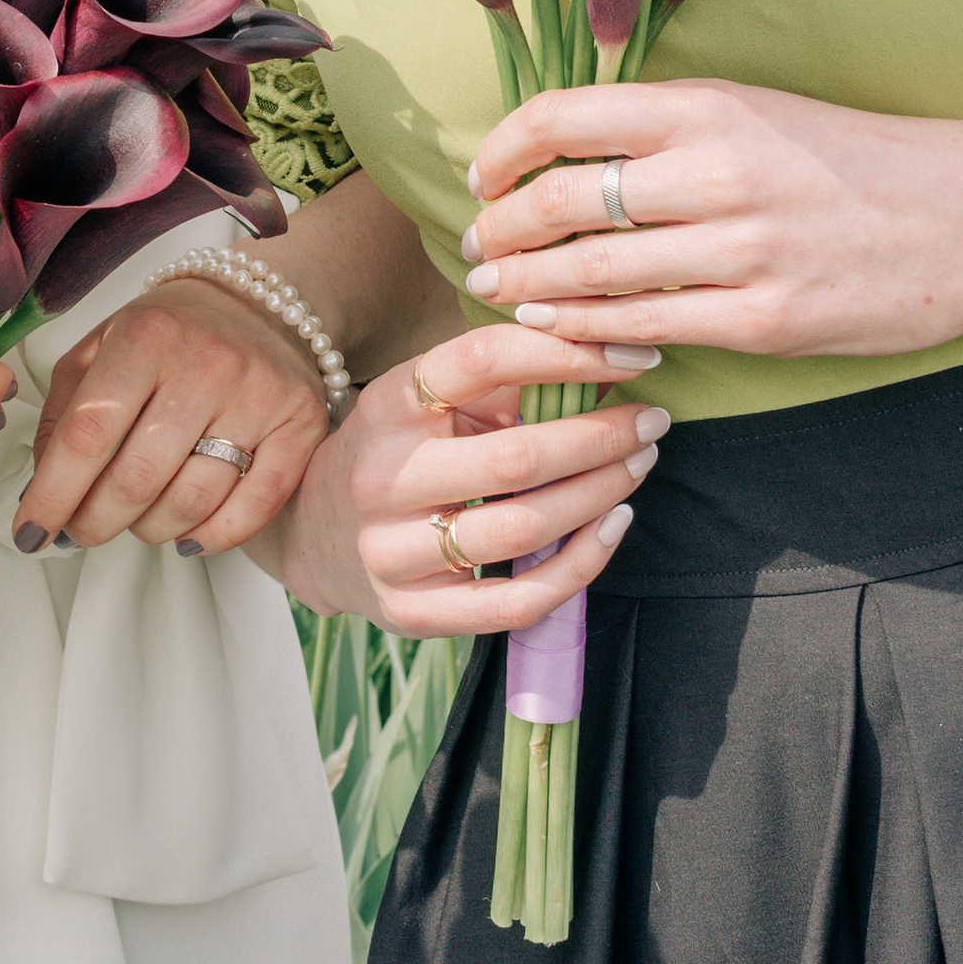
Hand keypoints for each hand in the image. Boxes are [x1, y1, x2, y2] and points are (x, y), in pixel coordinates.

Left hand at [14, 279, 329, 558]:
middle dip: (95, 522)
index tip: (31, 531)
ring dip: (150, 530)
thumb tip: (41, 492)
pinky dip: (212, 536)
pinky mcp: (300, 425)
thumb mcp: (98, 349)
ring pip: (192, 501)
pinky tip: (187, 535)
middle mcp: (206, 364)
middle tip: (81, 532)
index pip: (87, 436)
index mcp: (145, 337)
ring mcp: (259, 395)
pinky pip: (253, 507)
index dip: (53, 496)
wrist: (257, 303)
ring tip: (135, 522)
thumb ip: (62, 414)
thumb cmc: (167, 334)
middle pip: (137, 478)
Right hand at [274, 323, 666, 636]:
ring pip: (523, 528)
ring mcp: (390, 552)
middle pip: (517, 457)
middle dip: (603, 437)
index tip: (633, 355)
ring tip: (636, 466)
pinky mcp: (410, 612)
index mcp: (387, 406)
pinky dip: (580, 565)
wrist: (312, 534)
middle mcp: (381, 478)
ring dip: (600, 494)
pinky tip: (610, 529)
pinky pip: (517, 601)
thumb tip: (606, 363)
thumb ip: (502, 383)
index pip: (480, 359)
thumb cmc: (397, 454)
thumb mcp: (426, 402)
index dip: (567, 351)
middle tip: (650, 421)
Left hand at [461, 77, 962, 359]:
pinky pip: (645, 331)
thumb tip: (559, 151)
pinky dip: (590, 333)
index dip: (501, 153)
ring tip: (500, 294)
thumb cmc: (849, 160)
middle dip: (499, 232)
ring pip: (591, 274)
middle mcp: (717, 173)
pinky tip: (565, 331)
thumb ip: (663, 128)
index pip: (561, 118)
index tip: (482, 179)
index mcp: (706, 108)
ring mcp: (741, 251)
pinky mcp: (763, 320)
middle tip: (476, 250)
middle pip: (560, 202)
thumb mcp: (754, 112)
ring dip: (527, 289)